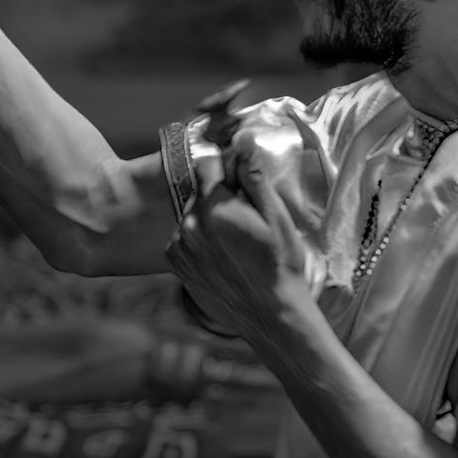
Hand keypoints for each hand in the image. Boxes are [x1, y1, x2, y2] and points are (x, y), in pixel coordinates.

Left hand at [168, 156, 316, 360]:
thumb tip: (243, 141)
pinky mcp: (177, 265)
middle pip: (198, 190)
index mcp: (214, 208)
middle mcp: (189, 225)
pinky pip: (183, 238)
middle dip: (217, 195)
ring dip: (206, 218)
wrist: (271, 317)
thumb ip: (254, 177)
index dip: (226, 169)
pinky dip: (197, 240)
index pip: (207, 164)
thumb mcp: (276, 217)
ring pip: (190, 214)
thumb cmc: (280, 265)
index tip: (241, 183)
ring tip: (234, 241)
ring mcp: (180, 247)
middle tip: (244, 218)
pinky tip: (221, 255)